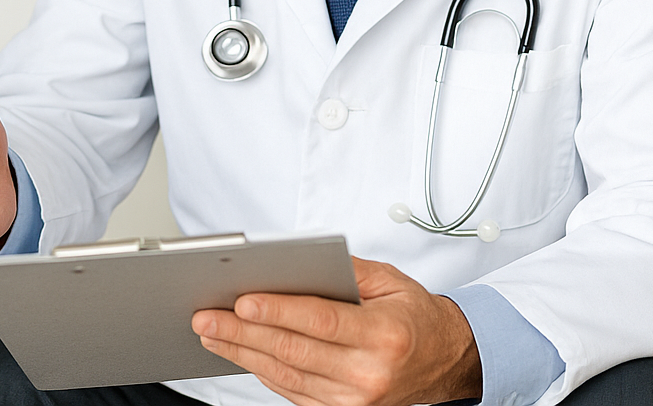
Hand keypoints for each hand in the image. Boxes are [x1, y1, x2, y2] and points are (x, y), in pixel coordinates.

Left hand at [191, 257, 481, 405]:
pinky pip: (292, 392)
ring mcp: (356, 400)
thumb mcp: (390, 280)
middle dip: (242, 332)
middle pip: (294, 351)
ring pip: (285, 375)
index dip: (278, 312)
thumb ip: (344, 268)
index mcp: (385, 335)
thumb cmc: (414, 316)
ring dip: (242, 353)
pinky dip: (261, 370)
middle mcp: (370, 373)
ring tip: (210, 332)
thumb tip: (293, 259)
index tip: (241, 301)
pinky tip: (239, 352)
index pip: (321, 321)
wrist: (447, 360)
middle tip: (206, 316)